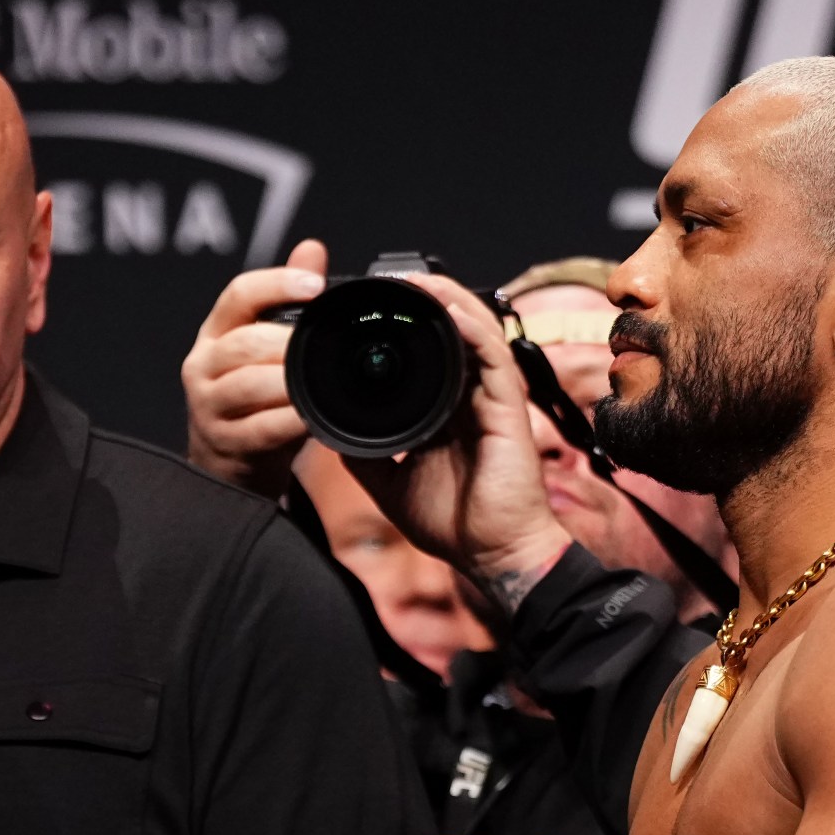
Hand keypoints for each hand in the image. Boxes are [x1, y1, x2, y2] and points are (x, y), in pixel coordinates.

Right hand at [181, 239, 328, 496]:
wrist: (229, 460)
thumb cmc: (254, 397)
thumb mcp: (268, 345)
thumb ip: (288, 299)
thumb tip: (312, 249)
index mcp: (216, 332)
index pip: (238, 294)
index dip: (276, 283)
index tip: (315, 284)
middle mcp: (203, 365)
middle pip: (245, 342)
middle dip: (288, 343)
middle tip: (324, 346)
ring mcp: (208, 406)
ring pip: (248, 384)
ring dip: (288, 382)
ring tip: (318, 382)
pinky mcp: (223, 443)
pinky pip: (259, 429)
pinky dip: (289, 421)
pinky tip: (310, 418)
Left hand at [340, 275, 574, 608]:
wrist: (489, 554)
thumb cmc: (451, 522)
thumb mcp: (387, 481)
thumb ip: (362, 451)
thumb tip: (326, 427)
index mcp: (445, 408)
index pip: (427, 352)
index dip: (404, 325)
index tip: (367, 308)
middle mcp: (470, 395)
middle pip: (452, 330)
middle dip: (424, 300)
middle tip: (387, 280)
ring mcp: (491, 397)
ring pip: (474, 330)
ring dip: (446, 301)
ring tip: (413, 280)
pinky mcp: (509, 407)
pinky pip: (492, 356)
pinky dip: (470, 328)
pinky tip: (447, 309)